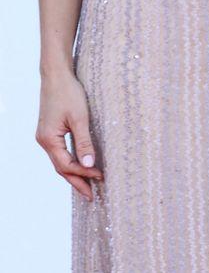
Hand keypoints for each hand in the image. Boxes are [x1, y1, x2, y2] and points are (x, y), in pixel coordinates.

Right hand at [36, 72, 102, 200]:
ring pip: (60, 162)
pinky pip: (60, 153)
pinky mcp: (50, 132)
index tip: (101, 177)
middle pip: (61, 168)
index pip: (67, 165)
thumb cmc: (69, 93)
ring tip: (88, 185)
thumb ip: (84, 142)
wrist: (56, 75)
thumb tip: (89, 165)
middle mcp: (44, 141)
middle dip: (77, 182)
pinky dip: (70, 162)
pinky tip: (80, 166)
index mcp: (49, 139)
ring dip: (74, 174)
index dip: (84, 174)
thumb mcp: (80, 118)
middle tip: (91, 196)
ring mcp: (45, 137)